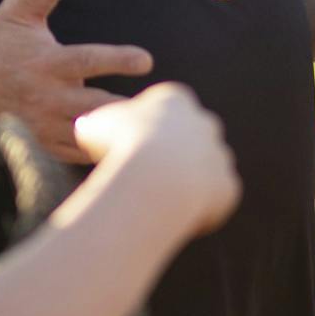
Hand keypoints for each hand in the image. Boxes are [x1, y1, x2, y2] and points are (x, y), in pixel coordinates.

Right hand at [0, 0, 152, 161]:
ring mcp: (44, 123)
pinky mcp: (42, 142)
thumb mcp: (16, 12)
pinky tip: (126, 151)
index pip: (88, 60)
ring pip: (88, 135)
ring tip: (150, 131)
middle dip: (126, 107)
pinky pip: (76, 154)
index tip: (146, 59)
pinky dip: (99, 154)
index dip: (118, 59)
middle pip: (95, 106)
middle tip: (159, 108)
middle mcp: (47, 96)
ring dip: (117, 134)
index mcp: (47, 62)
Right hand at [75, 83, 239, 236]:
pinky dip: (197, 208)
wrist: (156, 177)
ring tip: (158, 200)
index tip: (126, 150)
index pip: (163, 112)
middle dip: (171, 156)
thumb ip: (95, 126)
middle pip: (189, 139)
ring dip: (186, 183)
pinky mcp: (228, 186)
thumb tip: (86, 129)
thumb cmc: (121, 146)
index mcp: (175, 100)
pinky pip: (214, 199)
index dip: (143, 132)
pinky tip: (173, 215)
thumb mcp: (94, 127)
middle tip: (143, 177)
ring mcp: (219, 155)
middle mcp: (204, 123)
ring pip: (204, 170)